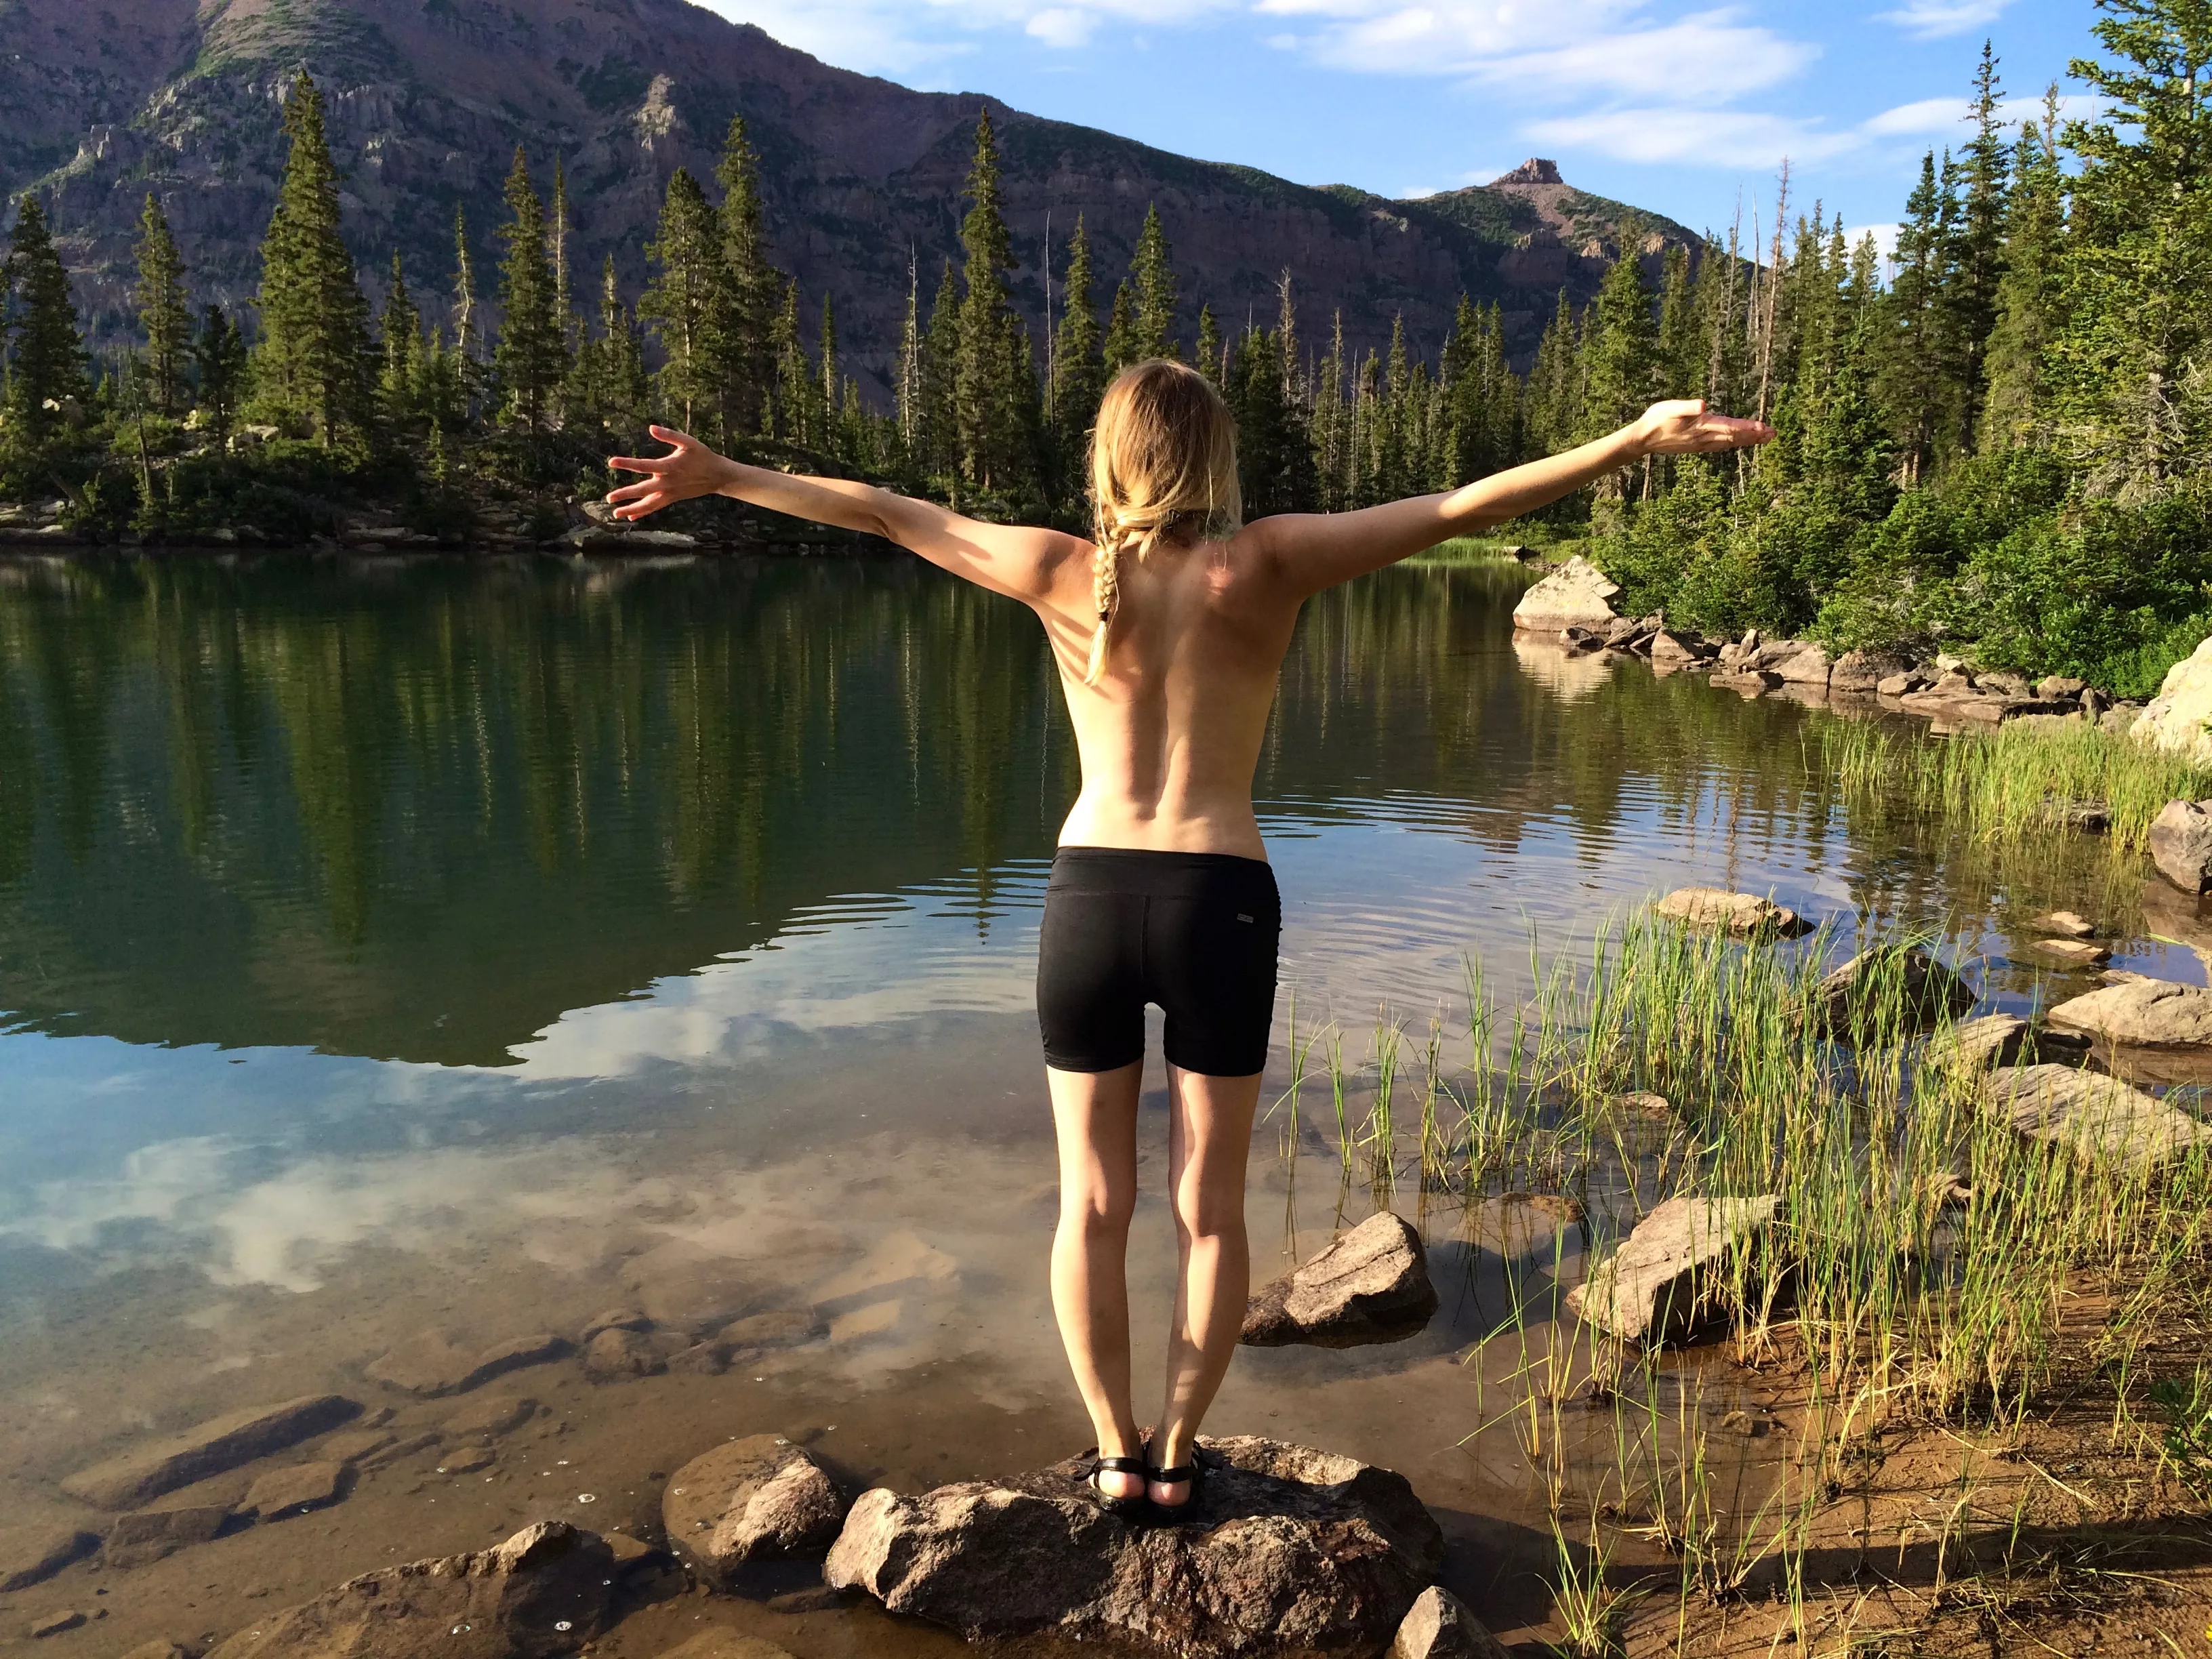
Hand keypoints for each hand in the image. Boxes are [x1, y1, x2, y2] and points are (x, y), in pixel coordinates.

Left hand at [607, 426, 737, 520]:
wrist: (718, 476)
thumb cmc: (703, 456)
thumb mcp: (688, 442)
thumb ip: (669, 435)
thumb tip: (651, 428)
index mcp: (669, 467)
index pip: (644, 465)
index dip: (627, 463)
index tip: (611, 462)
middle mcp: (667, 483)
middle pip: (642, 490)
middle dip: (625, 494)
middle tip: (609, 498)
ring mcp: (670, 493)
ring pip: (648, 504)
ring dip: (631, 508)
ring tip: (615, 513)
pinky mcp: (672, 498)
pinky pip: (655, 507)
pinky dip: (643, 511)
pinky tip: (631, 515)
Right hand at [1629, 400, 1774, 457]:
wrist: (1642, 440)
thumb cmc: (1655, 419)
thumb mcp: (1669, 408)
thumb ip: (1687, 406)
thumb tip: (1703, 405)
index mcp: (1700, 426)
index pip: (1728, 427)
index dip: (1746, 428)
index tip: (1763, 427)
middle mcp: (1703, 438)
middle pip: (1733, 437)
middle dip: (1754, 435)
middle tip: (1773, 434)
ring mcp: (1701, 444)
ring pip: (1729, 442)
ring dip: (1747, 440)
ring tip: (1764, 438)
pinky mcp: (1697, 446)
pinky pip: (1720, 446)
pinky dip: (1734, 443)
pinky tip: (1739, 443)